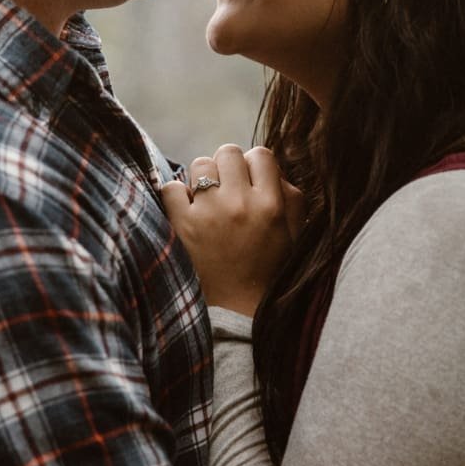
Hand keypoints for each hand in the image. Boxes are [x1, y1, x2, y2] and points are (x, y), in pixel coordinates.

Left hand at [159, 145, 303, 316]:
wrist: (238, 312)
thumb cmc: (269, 271)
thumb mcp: (294, 233)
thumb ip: (289, 195)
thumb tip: (270, 166)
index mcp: (272, 204)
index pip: (261, 154)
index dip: (253, 165)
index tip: (249, 183)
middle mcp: (241, 203)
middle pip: (228, 152)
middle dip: (227, 168)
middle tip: (226, 190)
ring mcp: (209, 212)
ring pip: (199, 165)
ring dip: (201, 179)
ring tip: (206, 202)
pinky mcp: (181, 224)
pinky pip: (171, 187)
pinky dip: (176, 196)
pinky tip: (186, 212)